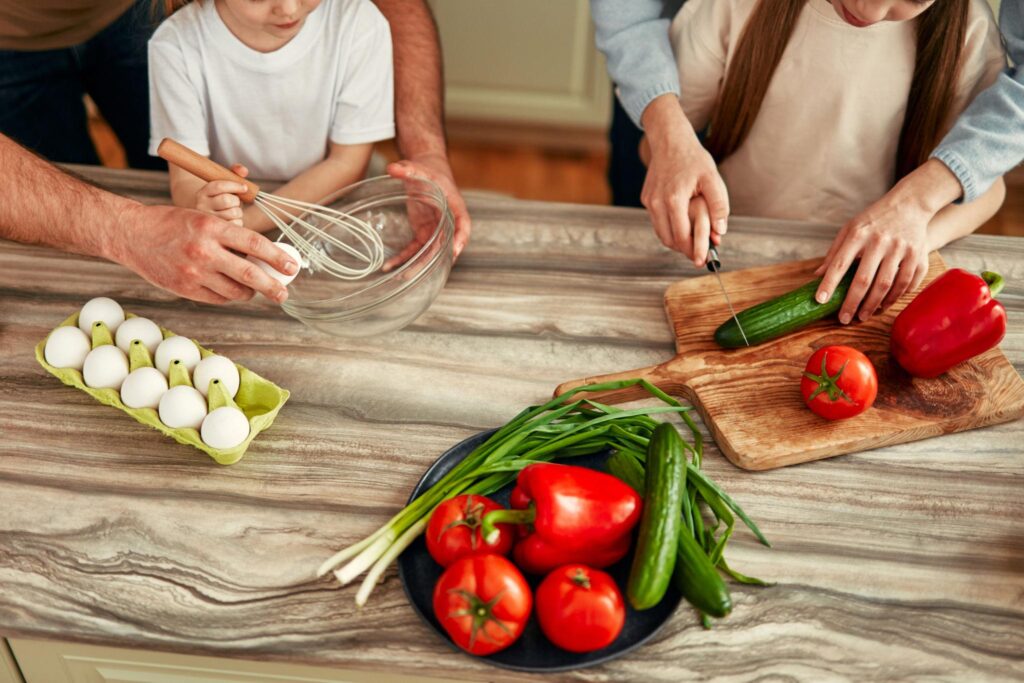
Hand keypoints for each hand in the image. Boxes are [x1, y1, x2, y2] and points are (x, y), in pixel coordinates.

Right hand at [112, 203, 297, 304]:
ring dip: (249, 292)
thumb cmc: (173, 224)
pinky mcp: (185, 288)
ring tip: (253, 289)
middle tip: (284, 294)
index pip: (254, 243)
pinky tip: (230, 289)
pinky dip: (229, 296)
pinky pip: (218, 299)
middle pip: (250, 274)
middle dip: (272, 287)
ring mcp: (194, 273)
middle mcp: (204, 251)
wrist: (132, 234)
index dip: (277, 257)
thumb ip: (230, 238)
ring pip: (235, 291)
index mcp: (212, 227)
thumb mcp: (203, 219)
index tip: (292, 266)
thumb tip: (262, 259)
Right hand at [193, 164, 249, 225]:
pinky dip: (239, 221)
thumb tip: (243, 171)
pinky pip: (236, 224)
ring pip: (233, 213)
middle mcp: (201, 206)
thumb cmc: (222, 197)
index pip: (219, 186)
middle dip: (237, 200)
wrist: (210, 217)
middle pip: (227, 200)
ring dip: (239, 211)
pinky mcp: (217, 231)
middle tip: (236, 201)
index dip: (235, 185)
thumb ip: (234, 173)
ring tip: (232, 210)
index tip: (244, 187)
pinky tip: (232, 220)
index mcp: (202, 193)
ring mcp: (208, 220)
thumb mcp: (225, 183)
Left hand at [387, 152, 470, 261]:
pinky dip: (404, 257)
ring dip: (418, 264)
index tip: (456, 250)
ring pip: (430, 251)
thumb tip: (392, 168)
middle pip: (446, 244)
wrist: (427, 173)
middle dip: (435, 259)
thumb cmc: (429, 171)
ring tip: (404, 276)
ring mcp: (435, 230)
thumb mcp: (419, 168)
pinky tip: (392, 266)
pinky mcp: (423, 233)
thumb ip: (407, 168)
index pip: (463, 224)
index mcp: (454, 206)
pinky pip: (415, 249)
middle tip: (424, 272)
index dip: (461, 238)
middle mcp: (448, 222)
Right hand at [640, 94, 728, 266]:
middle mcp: (657, 203)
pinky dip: (668, 228)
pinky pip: (657, 221)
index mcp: (674, 200)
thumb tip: (721, 232)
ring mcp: (649, 201)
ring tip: (692, 244)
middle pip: (669, 240)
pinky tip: (682, 226)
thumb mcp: (713, 178)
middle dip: (684, 250)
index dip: (693, 252)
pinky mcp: (646, 198)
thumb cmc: (694, 159)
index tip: (703, 261)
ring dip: (675, 242)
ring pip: (660, 233)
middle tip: (699, 255)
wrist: (670, 141)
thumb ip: (719, 205)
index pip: (682, 237)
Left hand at [814, 159, 961, 322]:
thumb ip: (834, 252)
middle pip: (864, 280)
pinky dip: (895, 297)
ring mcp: (902, 249)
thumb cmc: (873, 220)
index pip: (840, 263)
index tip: (820, 300)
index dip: (829, 283)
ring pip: (887, 285)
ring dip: (874, 305)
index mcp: (859, 234)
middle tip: (844, 319)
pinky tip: (884, 305)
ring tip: (863, 315)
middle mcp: (880, 241)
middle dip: (852, 303)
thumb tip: (817, 276)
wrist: (909, 204)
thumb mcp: (850, 229)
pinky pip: (907, 283)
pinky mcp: (919, 255)